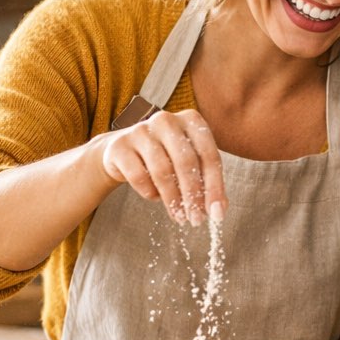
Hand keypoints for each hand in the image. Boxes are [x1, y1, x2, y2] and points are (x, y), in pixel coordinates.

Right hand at [97, 108, 225, 225]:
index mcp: (190, 120)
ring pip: (162, 171)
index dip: (215, 187)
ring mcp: (141, 130)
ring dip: (173, 199)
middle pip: (186, 162)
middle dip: (193, 196)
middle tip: (196, 220)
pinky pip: (139, 176)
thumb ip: (206, 182)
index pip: (209, 155)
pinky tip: (155, 197)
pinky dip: (150, 192)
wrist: (124, 152)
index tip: (217, 213)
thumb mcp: (189, 164)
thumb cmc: (165, 157)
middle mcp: (167, 120)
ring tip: (179, 216)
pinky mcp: (120, 146)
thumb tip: (219, 210)